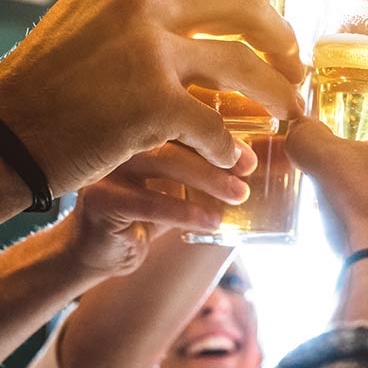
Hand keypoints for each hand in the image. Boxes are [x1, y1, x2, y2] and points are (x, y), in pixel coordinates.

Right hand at [0, 0, 305, 195]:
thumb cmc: (46, 83)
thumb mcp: (87, 13)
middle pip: (245, 5)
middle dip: (283, 36)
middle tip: (296, 60)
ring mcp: (146, 50)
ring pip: (245, 68)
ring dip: (277, 93)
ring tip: (289, 111)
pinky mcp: (151, 105)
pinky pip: (216, 127)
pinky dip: (230, 149)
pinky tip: (234, 162)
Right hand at [63, 140, 255, 278]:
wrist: (101, 250)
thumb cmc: (146, 212)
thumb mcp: (183, 186)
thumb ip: (216, 170)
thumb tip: (268, 163)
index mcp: (141, 126)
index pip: (185, 118)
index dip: (221, 134)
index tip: (251, 155)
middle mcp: (122, 137)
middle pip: (175, 134)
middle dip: (217, 153)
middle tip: (248, 170)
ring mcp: (107, 165)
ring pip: (163, 161)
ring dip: (207, 178)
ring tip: (239, 195)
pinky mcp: (100, 199)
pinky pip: (149, 201)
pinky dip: (185, 211)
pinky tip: (212, 221)